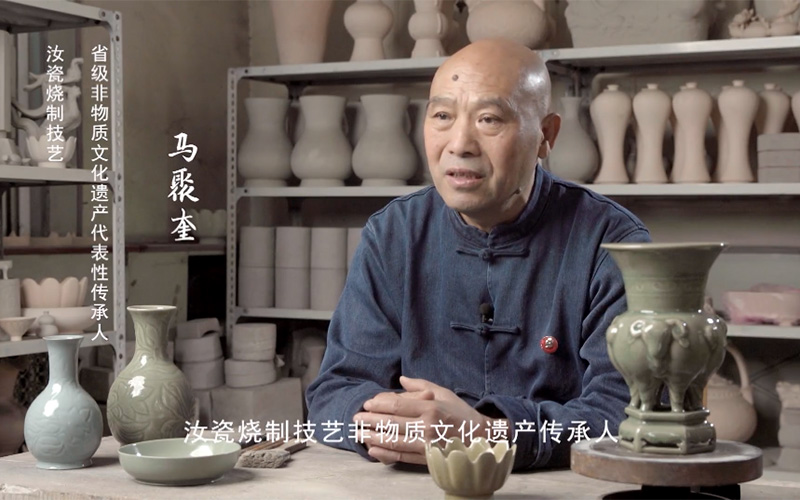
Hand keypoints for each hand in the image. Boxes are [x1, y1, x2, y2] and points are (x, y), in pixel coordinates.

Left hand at [353, 376, 491, 464]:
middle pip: (392, 423)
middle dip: (370, 421)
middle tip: (355, 419)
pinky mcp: (427, 458)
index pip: (398, 405)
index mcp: (431, 407)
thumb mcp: (444, 393)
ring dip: (373, 437)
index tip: (367, 404)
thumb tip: (401, 379)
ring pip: (394, 441)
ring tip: (359, 434)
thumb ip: (421, 386)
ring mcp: (427, 444)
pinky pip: (402, 456)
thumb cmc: (461, 414)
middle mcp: (428, 426)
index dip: (379, 404)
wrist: (482, 439)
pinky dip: (385, 453)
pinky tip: (373, 449)